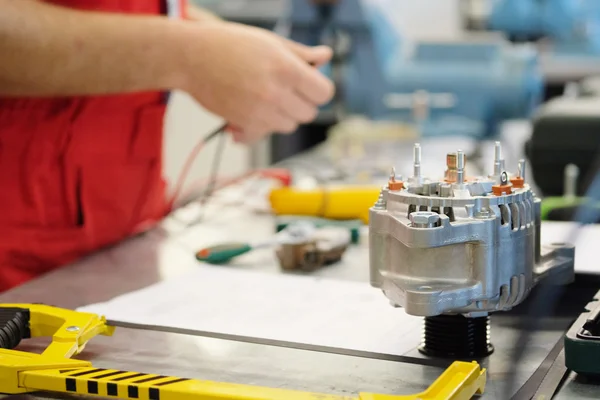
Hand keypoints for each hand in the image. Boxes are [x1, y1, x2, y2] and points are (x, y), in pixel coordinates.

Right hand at [176, 22, 334, 143]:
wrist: (191, 57)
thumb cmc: (230, 44)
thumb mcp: (270, 41)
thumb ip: (301, 53)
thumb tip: (325, 56)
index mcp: (287, 68)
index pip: (324, 93)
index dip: (319, 89)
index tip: (310, 85)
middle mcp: (275, 93)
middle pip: (309, 114)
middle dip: (301, 103)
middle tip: (285, 89)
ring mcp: (260, 112)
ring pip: (289, 126)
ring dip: (281, 115)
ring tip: (265, 98)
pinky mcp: (244, 125)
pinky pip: (264, 136)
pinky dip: (259, 129)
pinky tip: (250, 113)